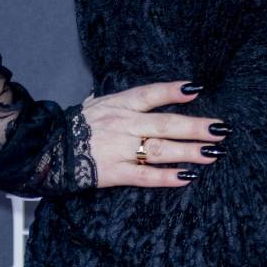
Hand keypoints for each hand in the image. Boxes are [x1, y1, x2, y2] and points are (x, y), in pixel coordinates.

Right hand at [78, 81, 226, 188]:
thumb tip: (145, 95)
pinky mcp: (114, 173)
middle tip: (221, 130)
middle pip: (164, 124)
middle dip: (195, 127)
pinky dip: (167, 177)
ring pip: (160, 149)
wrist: (45, 150)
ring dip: (189, 152)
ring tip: (213, 153)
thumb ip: (121, 100)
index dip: (172, 91)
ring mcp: (118, 149)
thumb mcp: (95, 104)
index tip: (196, 89)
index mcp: (117, 105)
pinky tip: (187, 177)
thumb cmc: (74, 127)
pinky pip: (145, 176)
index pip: (149, 94)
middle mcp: (121, 124)